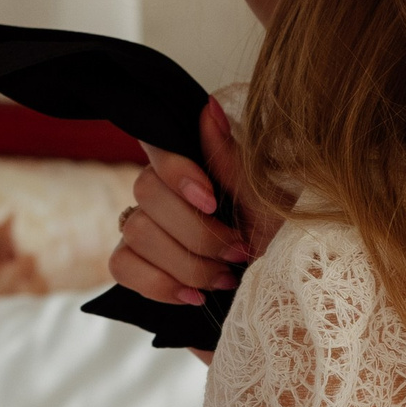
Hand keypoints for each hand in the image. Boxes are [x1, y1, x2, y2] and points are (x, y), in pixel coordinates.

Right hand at [109, 98, 270, 314]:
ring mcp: (147, 231)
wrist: (283, 300)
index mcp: (196, 169)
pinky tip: (193, 295)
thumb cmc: (281, 246)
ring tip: (223, 278)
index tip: (211, 201)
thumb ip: (230, 160)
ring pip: (134, 231)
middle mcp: (166, 194)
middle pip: (145, 192)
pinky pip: (122, 266)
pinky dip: (158, 284)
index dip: (176, 171)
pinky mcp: (140, 269)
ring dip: (185, 262)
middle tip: (236, 251)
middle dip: (196, 232)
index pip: (158, 145)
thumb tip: (207, 106)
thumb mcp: (266, 204)